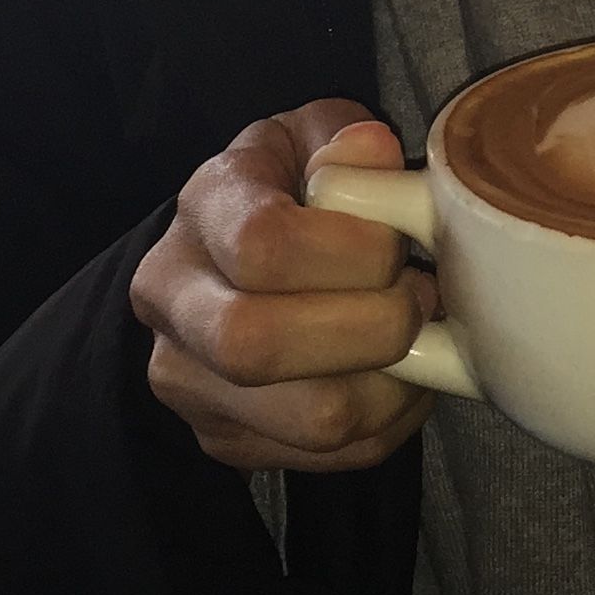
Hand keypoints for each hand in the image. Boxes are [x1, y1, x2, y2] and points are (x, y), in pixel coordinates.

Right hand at [130, 101, 441, 473]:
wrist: (233, 258)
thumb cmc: (296, 185)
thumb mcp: (317, 137)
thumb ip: (344, 139)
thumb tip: (372, 150)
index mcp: (202, 209)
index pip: (260, 245)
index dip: (351, 252)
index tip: (397, 245)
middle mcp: (175, 300)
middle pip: (258, 346)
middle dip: (372, 329)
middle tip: (417, 298)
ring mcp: (191, 381)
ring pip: (308, 419)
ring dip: (394, 383)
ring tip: (419, 338)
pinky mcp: (226, 439)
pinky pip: (332, 457)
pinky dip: (391, 423)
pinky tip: (401, 377)